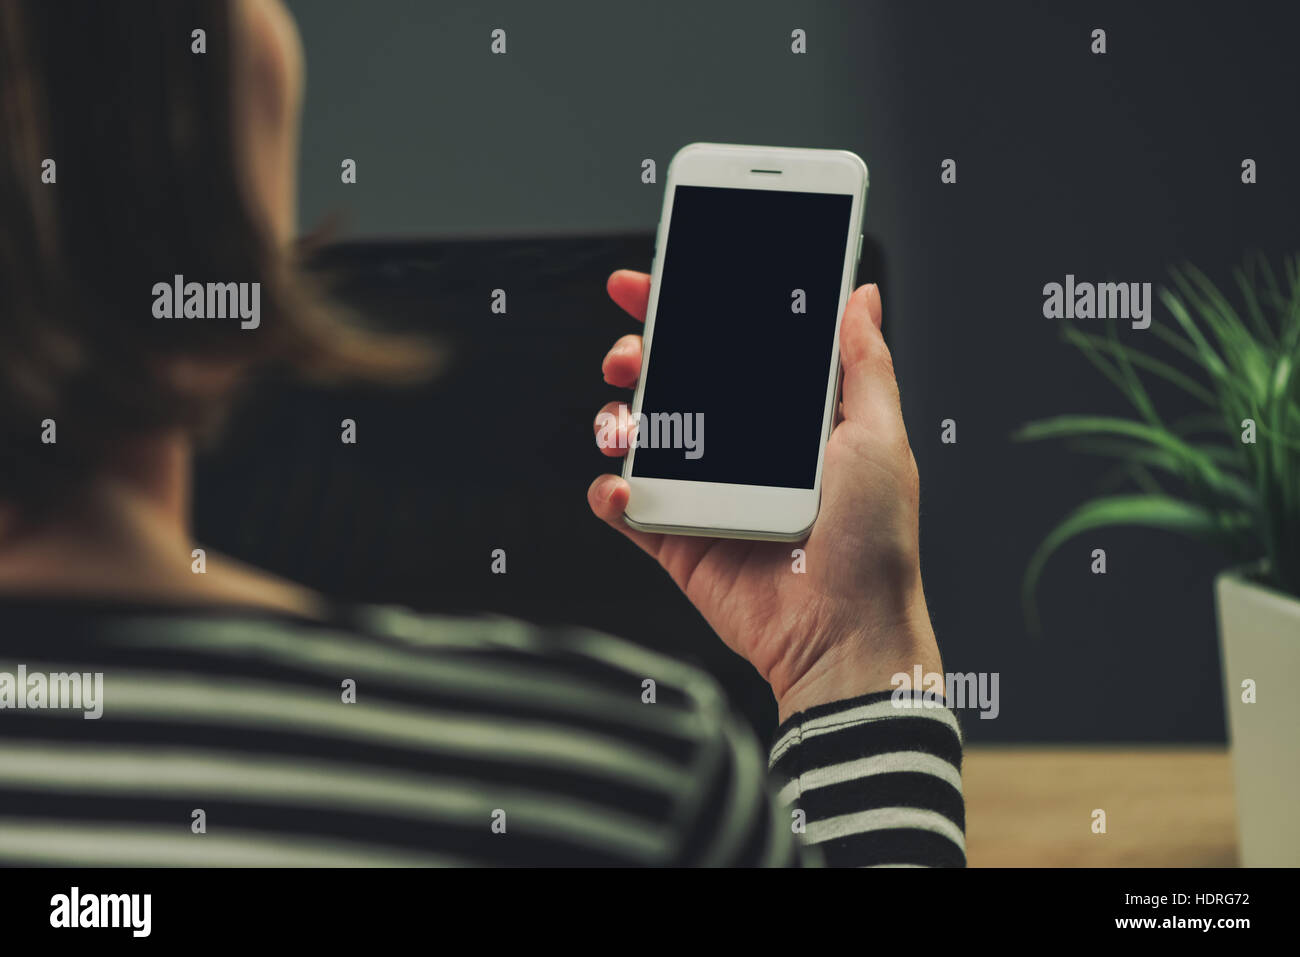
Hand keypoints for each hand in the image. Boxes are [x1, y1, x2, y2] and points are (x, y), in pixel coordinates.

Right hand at [589, 271, 940, 721]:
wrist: (843, 636)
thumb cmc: (875, 544)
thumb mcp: (879, 437)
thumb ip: (863, 364)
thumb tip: (860, 296)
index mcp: (787, 421)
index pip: (732, 348)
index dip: (691, 310)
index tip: (654, 281)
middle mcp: (743, 451)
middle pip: (674, 382)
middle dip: (641, 353)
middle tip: (631, 349)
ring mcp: (706, 495)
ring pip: (642, 436)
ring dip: (618, 416)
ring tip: (624, 420)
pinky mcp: (678, 542)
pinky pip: (626, 508)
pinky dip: (611, 491)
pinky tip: (625, 484)